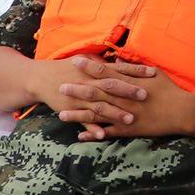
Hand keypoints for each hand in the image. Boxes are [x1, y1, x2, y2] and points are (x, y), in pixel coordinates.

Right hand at [30, 55, 155, 126]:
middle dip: (128, 91)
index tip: (152, 72)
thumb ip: (105, 64)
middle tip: (146, 95)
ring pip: (100, 106)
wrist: (41, 78)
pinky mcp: (71, 110)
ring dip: (115, 113)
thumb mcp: (87, 60)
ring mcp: (80, 98)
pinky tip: (102, 135)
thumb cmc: (69, 68)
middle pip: (111, 87)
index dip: (136, 71)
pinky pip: (83, 121)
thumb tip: (123, 60)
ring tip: (131, 119)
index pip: (119, 69)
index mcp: (95, 70)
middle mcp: (89, 83)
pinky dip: (92, 128)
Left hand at [64, 66, 194, 141]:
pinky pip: (107, 132)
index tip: (75, 62)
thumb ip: (134, 68)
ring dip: (78, 115)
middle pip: (96, 92)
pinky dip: (93, 134)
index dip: (89, 67)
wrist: (182, 112)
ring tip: (60, 115)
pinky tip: (80, 136)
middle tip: (60, 87)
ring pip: (96, 114)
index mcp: (130, 83)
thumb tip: (119, 60)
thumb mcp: (154, 74)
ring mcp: (125, 115)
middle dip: (77, 90)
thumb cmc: (170, 90)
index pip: (106, 72)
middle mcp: (124, 98)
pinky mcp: (128, 130)